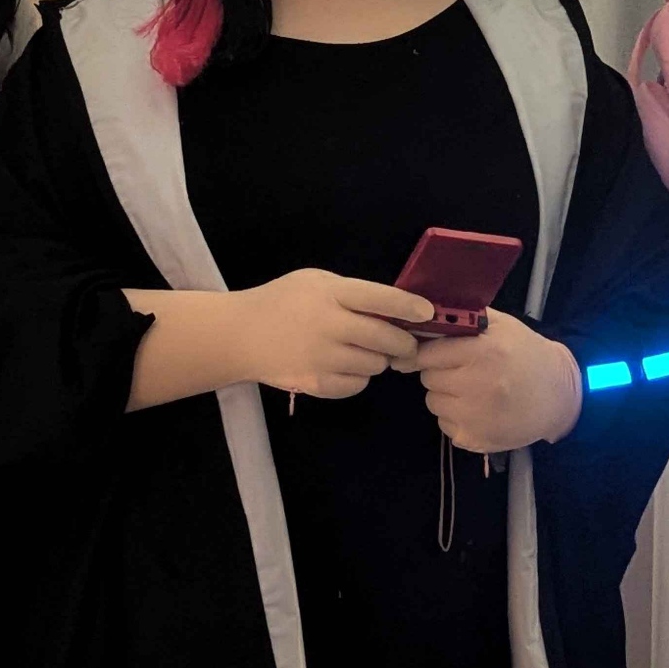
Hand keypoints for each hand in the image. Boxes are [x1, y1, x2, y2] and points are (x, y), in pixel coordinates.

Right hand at [234, 269, 430, 400]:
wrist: (240, 335)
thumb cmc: (282, 301)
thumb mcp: (315, 282)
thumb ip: (352, 292)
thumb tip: (394, 309)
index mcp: (330, 294)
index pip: (379, 299)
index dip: (408, 307)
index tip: (428, 313)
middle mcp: (329, 326)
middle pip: (386, 339)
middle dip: (404, 343)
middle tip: (407, 344)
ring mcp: (322, 359)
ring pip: (375, 365)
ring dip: (379, 360)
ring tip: (366, 351)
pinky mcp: (316, 384)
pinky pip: (357, 385)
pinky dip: (359, 377)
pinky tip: (347, 366)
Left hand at [414, 311, 581, 453]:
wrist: (558, 395)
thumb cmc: (526, 354)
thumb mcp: (501, 325)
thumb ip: (465, 317)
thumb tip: (425, 317)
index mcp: (484, 352)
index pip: (428, 353)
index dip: (426, 350)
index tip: (431, 351)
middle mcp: (476, 386)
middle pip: (428, 378)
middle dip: (438, 371)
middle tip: (460, 369)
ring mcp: (474, 418)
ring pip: (433, 403)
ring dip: (445, 395)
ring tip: (470, 389)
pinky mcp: (474, 440)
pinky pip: (444, 425)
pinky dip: (455, 417)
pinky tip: (476, 409)